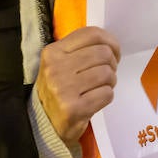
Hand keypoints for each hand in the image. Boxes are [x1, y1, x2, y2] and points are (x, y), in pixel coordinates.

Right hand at [38, 27, 120, 143]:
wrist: (44, 122)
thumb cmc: (58, 89)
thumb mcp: (59, 63)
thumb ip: (80, 49)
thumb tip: (110, 43)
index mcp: (53, 52)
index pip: (92, 34)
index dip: (110, 41)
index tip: (113, 52)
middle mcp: (55, 68)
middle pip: (103, 53)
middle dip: (112, 64)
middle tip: (106, 73)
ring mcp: (63, 89)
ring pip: (107, 73)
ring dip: (110, 81)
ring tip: (99, 87)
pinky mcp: (74, 108)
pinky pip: (107, 94)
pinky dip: (107, 96)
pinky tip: (95, 99)